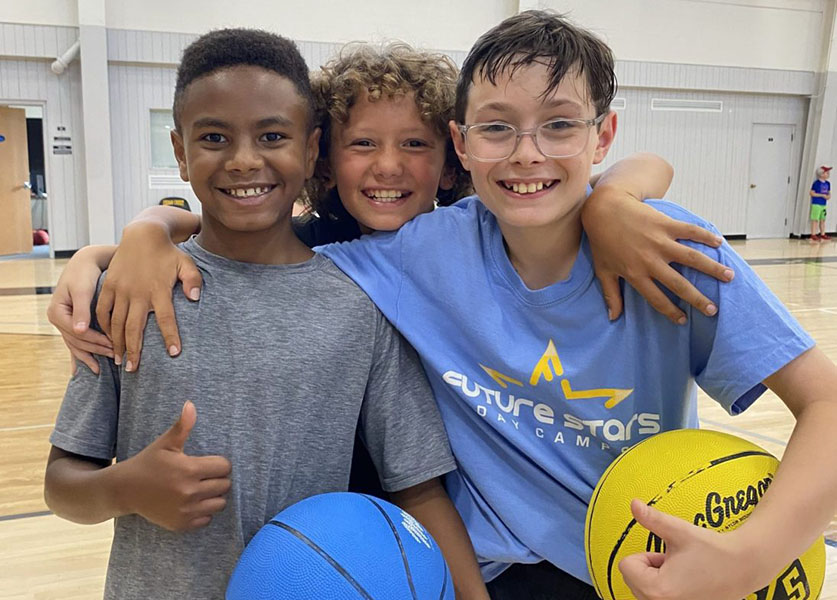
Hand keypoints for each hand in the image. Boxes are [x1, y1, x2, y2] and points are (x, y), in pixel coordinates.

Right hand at [47, 247, 114, 373]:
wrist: (85, 263)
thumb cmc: (85, 274)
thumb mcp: (82, 290)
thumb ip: (81, 310)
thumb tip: (79, 331)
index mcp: (57, 312)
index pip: (77, 333)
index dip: (95, 340)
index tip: (113, 345)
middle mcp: (58, 319)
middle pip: (77, 341)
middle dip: (96, 350)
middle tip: (116, 357)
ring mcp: (64, 323)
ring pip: (77, 345)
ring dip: (92, 355)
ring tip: (106, 366)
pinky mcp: (72, 323)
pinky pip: (77, 343)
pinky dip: (84, 355)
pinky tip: (89, 369)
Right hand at [96, 222, 202, 371]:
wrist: (143, 234)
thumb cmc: (169, 253)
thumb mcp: (187, 264)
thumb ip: (193, 281)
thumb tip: (196, 299)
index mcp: (159, 290)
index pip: (167, 319)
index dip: (171, 337)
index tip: (174, 354)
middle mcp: (138, 293)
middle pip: (135, 327)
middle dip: (134, 351)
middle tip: (134, 370)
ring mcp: (121, 290)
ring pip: (116, 322)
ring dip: (117, 343)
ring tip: (119, 361)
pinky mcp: (109, 286)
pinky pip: (102, 310)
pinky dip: (103, 325)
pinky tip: (106, 339)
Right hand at [119, 401, 231, 531]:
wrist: (124, 490)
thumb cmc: (148, 463)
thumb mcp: (165, 444)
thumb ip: (182, 426)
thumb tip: (191, 404)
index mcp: (189, 470)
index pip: (224, 467)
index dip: (219, 463)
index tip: (208, 463)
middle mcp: (190, 492)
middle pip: (224, 486)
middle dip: (217, 479)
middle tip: (203, 476)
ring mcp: (186, 511)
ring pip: (219, 504)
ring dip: (213, 496)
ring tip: (200, 489)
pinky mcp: (181, 524)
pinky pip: (207, 519)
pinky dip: (203, 512)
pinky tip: (191, 503)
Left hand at [582, 190, 734, 323]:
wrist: (604, 208)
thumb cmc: (602, 241)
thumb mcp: (604, 270)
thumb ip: (611, 294)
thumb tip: (614, 318)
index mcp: (635, 274)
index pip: (656, 299)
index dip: (670, 311)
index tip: (683, 320)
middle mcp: (650, 260)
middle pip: (679, 284)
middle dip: (697, 299)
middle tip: (713, 310)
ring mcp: (660, 242)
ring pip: (692, 258)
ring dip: (712, 268)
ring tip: (729, 277)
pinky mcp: (666, 224)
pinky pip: (690, 232)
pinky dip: (706, 236)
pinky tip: (719, 243)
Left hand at [619, 500, 760, 599]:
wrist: (744, 567)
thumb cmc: (714, 551)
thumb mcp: (678, 531)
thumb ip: (652, 518)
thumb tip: (634, 504)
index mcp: (658, 590)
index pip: (626, 566)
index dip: (645, 555)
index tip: (667, 555)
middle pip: (632, 579)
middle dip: (650, 567)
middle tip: (676, 564)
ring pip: (643, 589)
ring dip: (657, 578)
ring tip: (682, 573)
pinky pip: (656, 597)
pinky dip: (665, 589)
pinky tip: (686, 583)